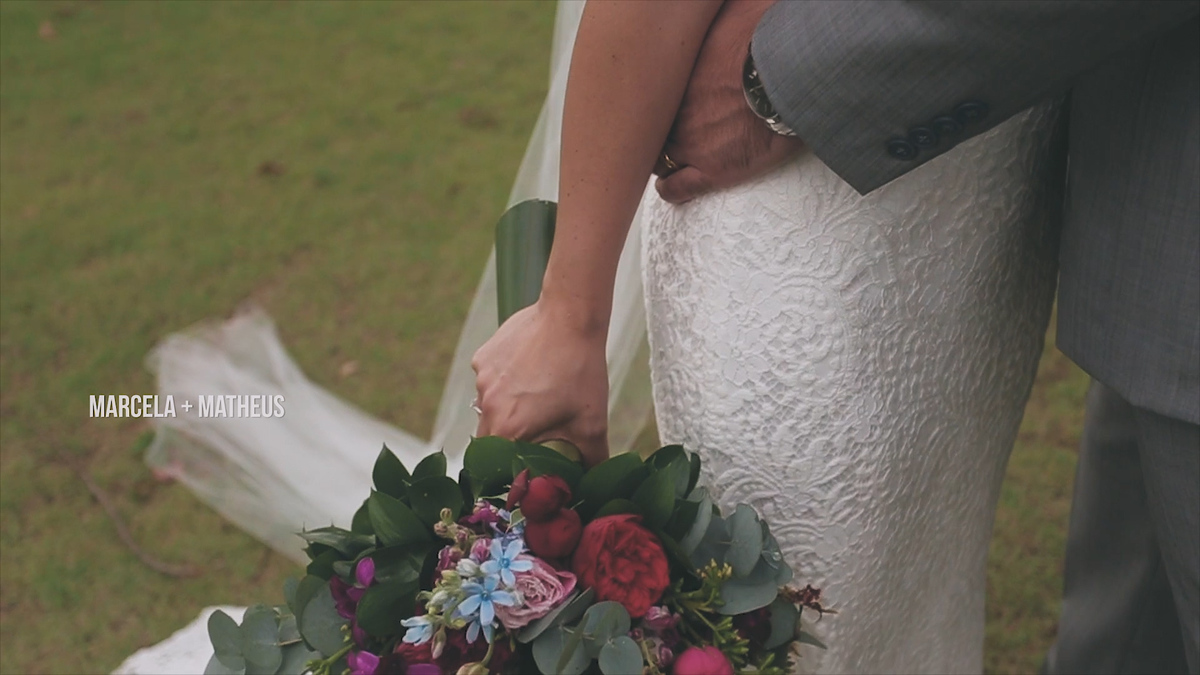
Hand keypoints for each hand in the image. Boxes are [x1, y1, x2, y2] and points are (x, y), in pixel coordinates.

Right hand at [471, 302, 609, 466]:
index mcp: (507, 427)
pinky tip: (530, 370)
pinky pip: (489, 379)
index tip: (527, 461)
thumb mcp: (593, 423)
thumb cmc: (581, 371)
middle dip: (509, 438)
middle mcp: (486, 404)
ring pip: (489, 405)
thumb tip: (594, 481)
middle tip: (535, 431)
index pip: (496, 462)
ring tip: (538, 395)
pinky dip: (505, 381)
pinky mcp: (484, 357)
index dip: (510, 465)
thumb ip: (592, 459)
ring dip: (508, 407)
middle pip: (489, 436)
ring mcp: (482, 378)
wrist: (570, 317)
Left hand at [654, 0, 803, 203]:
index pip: (652, 90)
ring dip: (663, 158)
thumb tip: (728, 5)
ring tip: (665, 159)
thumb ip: (724, 13)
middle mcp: (677, 110)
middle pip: (652, 126)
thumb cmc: (769, 39)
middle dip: (657, 127)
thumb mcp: (739, 12)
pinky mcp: (713, 171)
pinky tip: (669, 188)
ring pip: (659, 158)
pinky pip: (677, 188)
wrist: (790, 77)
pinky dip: (671, 190)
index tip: (663, 98)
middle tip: (662, 127)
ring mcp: (691, 143)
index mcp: (679, 75)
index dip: (658, 97)